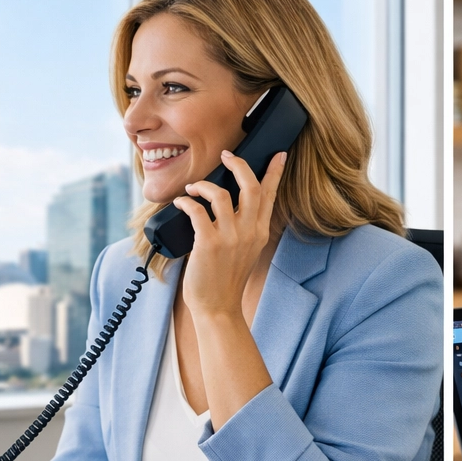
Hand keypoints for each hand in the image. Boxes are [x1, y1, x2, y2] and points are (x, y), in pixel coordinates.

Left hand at [173, 150, 284, 316]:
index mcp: (260, 232)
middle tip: (226, 155)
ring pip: (221, 194)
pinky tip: (181, 203)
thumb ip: (245, 228)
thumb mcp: (246, 250)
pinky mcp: (208, 243)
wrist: (217, 306)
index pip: (270, 195)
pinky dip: (186, 202)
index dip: (275, 172)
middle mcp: (249, 232)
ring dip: (204, 185)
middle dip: (238, 165)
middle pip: (251, 186)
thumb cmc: (226, 278)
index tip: (279, 154)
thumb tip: (231, 203)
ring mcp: (230, 237)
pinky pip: (197, 211)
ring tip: (194, 188)